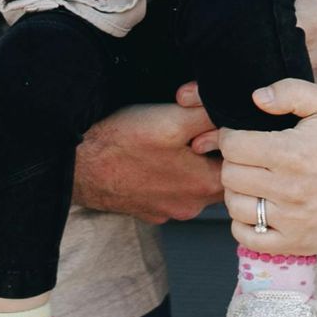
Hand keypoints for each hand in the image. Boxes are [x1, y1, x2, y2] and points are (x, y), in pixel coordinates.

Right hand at [73, 98, 223, 222]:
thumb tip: (235, 105)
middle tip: (198, 126)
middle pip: (220, 174)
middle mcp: (191, 206)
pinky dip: (167, 173)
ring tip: (172, 139)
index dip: (236, 139)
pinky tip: (151, 155)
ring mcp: (168, 211)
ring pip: (194, 182)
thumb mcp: (172, 119)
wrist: (74, 165)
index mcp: (206, 186)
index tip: (222, 121)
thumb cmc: (121, 142)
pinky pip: (169, 190)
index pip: (242, 165)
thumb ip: (211, 113)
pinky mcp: (147, 209)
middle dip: (214, 150)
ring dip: (190, 162)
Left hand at [219, 79, 316, 252]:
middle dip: (234, 163)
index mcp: (291, 153)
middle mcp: (288, 188)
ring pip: (234, 206)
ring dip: (238, 192)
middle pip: (230, 175)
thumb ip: (291, 91)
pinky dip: (244, 225)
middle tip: (250, 159)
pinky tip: (258, 210)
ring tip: (254, 184)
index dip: (232, 137)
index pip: (233, 146)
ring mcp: (290, 219)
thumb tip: (257, 97)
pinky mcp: (294, 242)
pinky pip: (247, 238)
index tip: (243, 137)